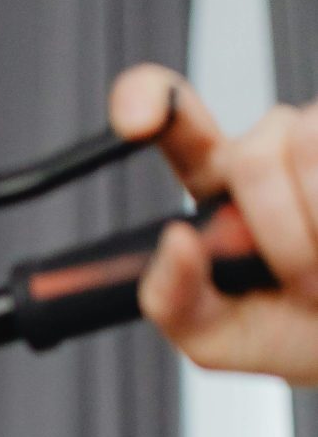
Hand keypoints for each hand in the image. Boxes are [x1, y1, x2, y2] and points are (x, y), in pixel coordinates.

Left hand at [110, 64, 317, 383]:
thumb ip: (173, 300)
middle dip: (278, 234)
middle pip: (252, 156)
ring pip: (307, 150)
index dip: (147, 100)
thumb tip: (174, 242)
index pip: (175, 126)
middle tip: (300, 284)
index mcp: (218, 187)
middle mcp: (270, 149)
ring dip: (317, 232)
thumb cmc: (293, 333)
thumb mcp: (217, 337)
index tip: (136, 119)